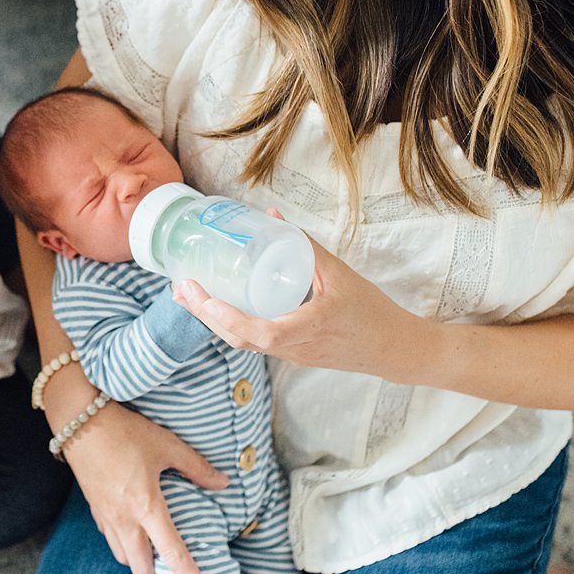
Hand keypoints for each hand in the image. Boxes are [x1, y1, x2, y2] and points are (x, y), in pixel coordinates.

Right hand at [64, 402, 227, 573]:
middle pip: (144, 569)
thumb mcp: (166, 445)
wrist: (79, 421)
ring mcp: (106, 517)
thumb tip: (223, 483)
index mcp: (146, 506)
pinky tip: (135, 530)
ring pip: (125, 559)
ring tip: (158, 551)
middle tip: (179, 570)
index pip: (175, 556)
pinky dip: (127, 546)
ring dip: (143, 563)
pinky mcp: (94, 510)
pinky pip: (112, 541)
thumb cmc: (124, 430)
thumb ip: (197, 467)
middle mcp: (124, 520)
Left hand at [171, 227, 434, 380]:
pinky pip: (253, 342)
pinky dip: (230, 325)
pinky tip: (218, 306)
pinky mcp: (290, 355)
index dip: (226, 317)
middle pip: (238, 339)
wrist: (394, 349)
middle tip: (180, 287)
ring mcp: (290, 355)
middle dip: (204, 315)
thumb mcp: (340, 274)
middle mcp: (293, 348)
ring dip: (212, 321)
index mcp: (308, 328)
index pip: (259, 332)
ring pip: (242, 343)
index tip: (201, 297)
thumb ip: (305, 245)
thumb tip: (273, 217)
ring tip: (188, 296)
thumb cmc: (371, 311)